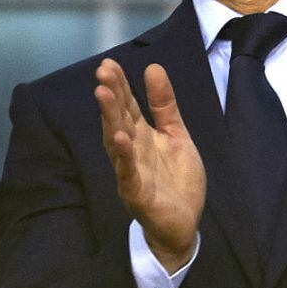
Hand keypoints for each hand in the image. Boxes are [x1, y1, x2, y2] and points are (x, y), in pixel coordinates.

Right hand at [95, 59, 204, 272]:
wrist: (183, 224)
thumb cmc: (176, 180)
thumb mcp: (176, 135)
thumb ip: (164, 105)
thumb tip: (153, 67)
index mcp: (141, 135)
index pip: (127, 105)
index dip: (119, 85)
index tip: (109, 63)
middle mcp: (131, 150)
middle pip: (118, 118)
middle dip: (111, 95)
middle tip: (102, 71)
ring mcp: (131, 171)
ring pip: (116, 141)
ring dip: (109, 118)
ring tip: (103, 94)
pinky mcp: (136, 193)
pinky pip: (128, 173)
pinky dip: (123, 157)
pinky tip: (120, 139)